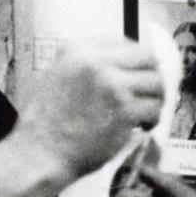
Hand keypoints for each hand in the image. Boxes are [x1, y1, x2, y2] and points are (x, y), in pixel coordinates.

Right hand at [16, 39, 163, 182]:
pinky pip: (154, 109)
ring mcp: (112, 86)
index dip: (137, 60)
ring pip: (156, 84)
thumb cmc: (44, 121)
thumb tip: (119, 62)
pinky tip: (140, 126)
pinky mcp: (124, 111)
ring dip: (154, 99)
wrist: (39, 153)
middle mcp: (96, 62)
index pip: (126, 43)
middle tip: (148, 92)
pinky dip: (152, 119)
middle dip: (151, 76)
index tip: (140, 72)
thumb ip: (84, 63)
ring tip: (143, 112)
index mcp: (78, 50)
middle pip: (147, 58)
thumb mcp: (55, 75)